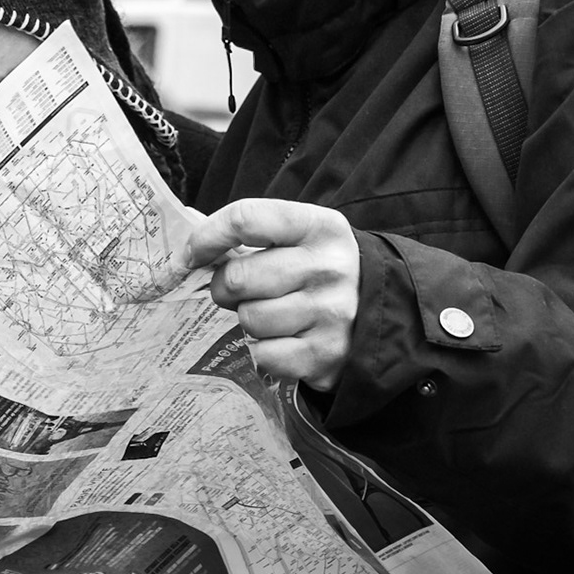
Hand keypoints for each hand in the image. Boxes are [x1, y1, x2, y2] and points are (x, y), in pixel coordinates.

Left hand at [188, 199, 360, 390]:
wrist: (382, 313)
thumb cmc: (319, 269)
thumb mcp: (301, 237)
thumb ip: (253, 235)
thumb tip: (191, 251)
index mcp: (319, 226)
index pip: (246, 218)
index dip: (208, 236)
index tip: (192, 254)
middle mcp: (329, 267)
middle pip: (239, 277)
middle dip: (224, 287)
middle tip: (235, 291)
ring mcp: (331, 313)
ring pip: (249, 319)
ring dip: (248, 319)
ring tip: (270, 313)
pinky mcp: (326, 355)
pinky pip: (263, 355)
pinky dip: (263, 351)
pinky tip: (284, 339)